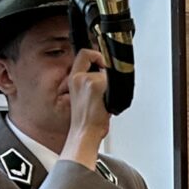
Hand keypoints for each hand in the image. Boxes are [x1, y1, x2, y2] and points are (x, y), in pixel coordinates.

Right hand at [64, 46, 110, 163]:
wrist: (85, 134)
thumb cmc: (87, 121)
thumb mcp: (83, 97)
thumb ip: (92, 83)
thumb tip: (106, 76)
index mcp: (74, 79)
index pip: (84, 54)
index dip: (96, 54)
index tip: (103, 62)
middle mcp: (78, 78)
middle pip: (98, 59)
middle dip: (107, 69)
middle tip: (108, 82)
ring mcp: (88, 81)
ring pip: (107, 72)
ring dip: (111, 84)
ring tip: (107, 97)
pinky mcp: (96, 86)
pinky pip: (111, 81)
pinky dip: (114, 91)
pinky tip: (109, 102)